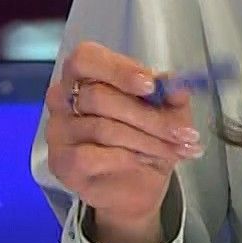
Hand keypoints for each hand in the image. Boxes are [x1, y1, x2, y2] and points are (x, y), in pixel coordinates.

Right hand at [44, 41, 203, 242]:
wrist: (138, 184)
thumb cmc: (147, 136)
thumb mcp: (168, 112)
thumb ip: (170, 96)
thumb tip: (178, 86)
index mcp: (85, 74)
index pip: (86, 58)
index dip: (118, 70)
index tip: (151, 86)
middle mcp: (63, 98)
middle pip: (98, 97)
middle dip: (147, 116)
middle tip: (182, 131)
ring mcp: (58, 131)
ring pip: (101, 128)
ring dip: (146, 140)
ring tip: (176, 148)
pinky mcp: (60, 162)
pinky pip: (90, 156)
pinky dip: (125, 158)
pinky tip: (145, 161)